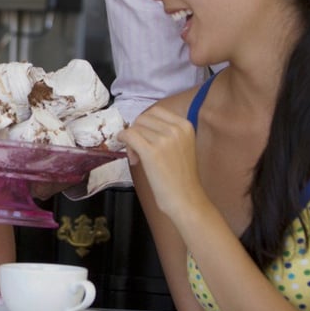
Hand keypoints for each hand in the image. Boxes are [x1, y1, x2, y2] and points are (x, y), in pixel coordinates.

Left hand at [118, 105, 204, 221]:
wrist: (185, 199)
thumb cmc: (181, 176)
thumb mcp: (180, 145)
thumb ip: (165, 132)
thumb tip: (138, 126)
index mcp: (185, 125)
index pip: (155, 111)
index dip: (145, 123)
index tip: (145, 138)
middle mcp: (176, 129)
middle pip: (143, 118)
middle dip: (137, 131)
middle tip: (138, 149)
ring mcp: (164, 140)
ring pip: (135, 128)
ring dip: (131, 141)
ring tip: (138, 158)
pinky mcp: (151, 152)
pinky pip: (129, 136)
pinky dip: (123, 140)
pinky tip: (129, 152)